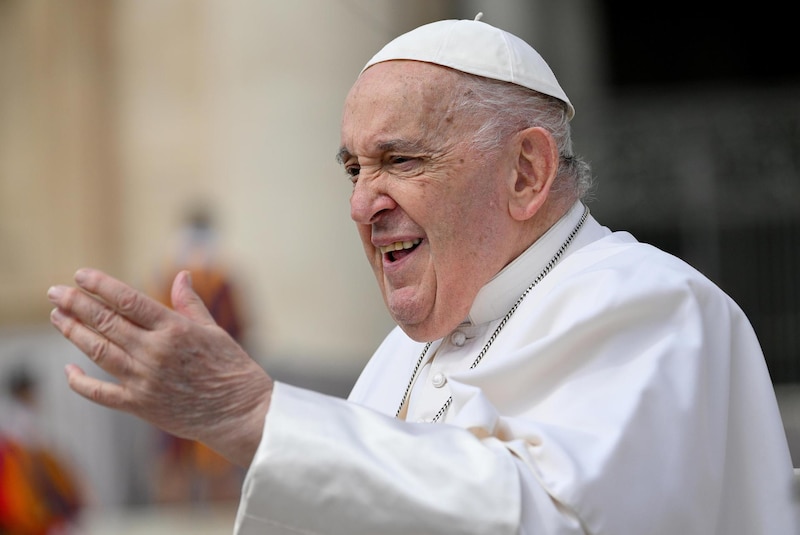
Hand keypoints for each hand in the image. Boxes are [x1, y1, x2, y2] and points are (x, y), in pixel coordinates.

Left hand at [47, 268, 271, 466]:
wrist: (238, 411)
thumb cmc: (231, 367)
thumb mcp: (214, 330)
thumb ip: (190, 304)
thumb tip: (181, 275)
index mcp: (174, 329)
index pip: (128, 300)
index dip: (101, 286)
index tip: (80, 275)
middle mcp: (155, 352)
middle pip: (106, 322)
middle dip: (76, 304)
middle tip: (55, 292)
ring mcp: (144, 379)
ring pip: (98, 351)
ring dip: (74, 332)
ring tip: (57, 317)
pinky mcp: (140, 405)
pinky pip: (101, 393)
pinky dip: (80, 382)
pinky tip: (68, 371)